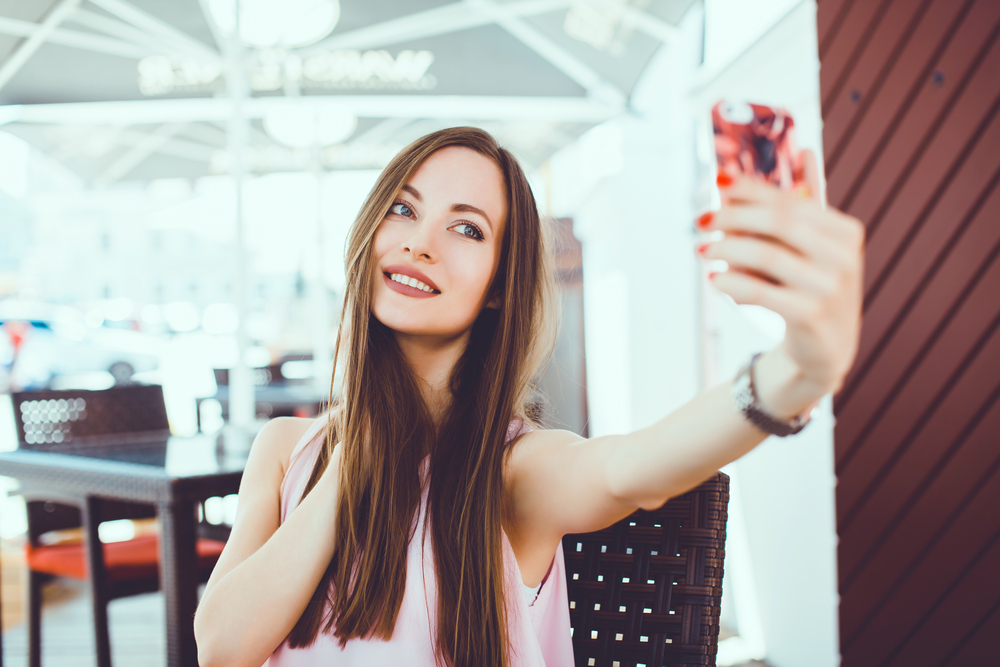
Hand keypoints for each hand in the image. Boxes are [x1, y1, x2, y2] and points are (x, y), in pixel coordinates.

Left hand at [697, 150, 864, 409]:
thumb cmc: (809, 289)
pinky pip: (762, 291)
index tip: (716, 183)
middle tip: (701, 223)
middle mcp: (844, 256)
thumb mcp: (809, 247)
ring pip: (766, 255)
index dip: (749, 189)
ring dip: (726, 250)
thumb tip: (787, 155)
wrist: (824, 350)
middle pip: (777, 222)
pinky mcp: (812, 316)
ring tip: (703, 252)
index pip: (789, 200)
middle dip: (732, 218)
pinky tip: (715, 280)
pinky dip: (733, 282)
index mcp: (844, 230)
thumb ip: (797, 207)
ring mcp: (831, 287)